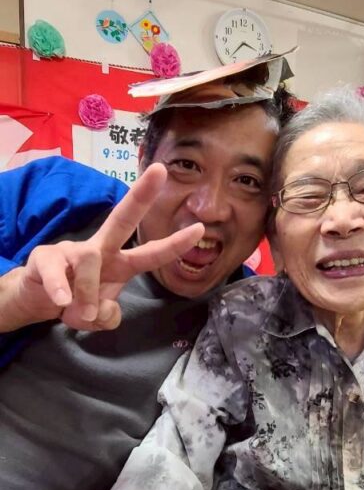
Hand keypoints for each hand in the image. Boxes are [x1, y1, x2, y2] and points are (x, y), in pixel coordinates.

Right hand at [3, 164, 203, 331]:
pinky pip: (57, 273)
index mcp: (119, 264)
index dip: (175, 244)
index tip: (200, 228)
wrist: (36, 299)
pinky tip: (62, 301)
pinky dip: (61, 290)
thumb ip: (108, 318)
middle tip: (161, 170)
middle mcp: (100, 250)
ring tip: (82, 313)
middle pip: (123, 219)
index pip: (151, 253)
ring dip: (87, 293)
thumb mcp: (96, 319)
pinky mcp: (46, 256)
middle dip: (142, 196)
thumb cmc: (74, 301)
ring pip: (89, 263)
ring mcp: (72, 250)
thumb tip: (103, 310)